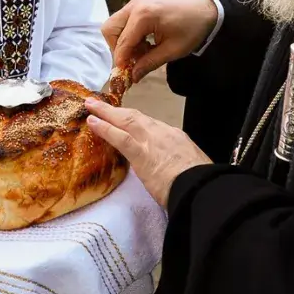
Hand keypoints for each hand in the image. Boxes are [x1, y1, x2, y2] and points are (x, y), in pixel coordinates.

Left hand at [85, 97, 209, 206]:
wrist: (202, 188)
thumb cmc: (201, 182)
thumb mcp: (194, 166)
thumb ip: (179, 163)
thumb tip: (173, 170)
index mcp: (176, 138)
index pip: (151, 126)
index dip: (135, 122)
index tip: (124, 119)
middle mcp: (163, 134)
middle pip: (136, 117)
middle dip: (118, 111)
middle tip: (101, 104)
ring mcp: (151, 141)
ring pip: (126, 121)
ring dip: (106, 113)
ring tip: (91, 107)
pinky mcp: (141, 153)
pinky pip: (119, 137)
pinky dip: (105, 128)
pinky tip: (93, 122)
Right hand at [102, 0, 218, 80]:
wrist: (206, 8)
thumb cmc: (192, 28)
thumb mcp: (173, 50)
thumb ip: (149, 63)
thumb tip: (133, 76)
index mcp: (143, 16)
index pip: (122, 43)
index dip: (122, 62)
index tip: (125, 75)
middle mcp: (135, 6)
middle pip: (110, 30)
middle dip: (118, 49)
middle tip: (133, 61)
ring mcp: (136, 3)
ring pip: (114, 25)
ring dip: (123, 42)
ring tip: (143, 52)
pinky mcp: (139, 4)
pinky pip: (124, 21)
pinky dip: (129, 34)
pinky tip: (146, 43)